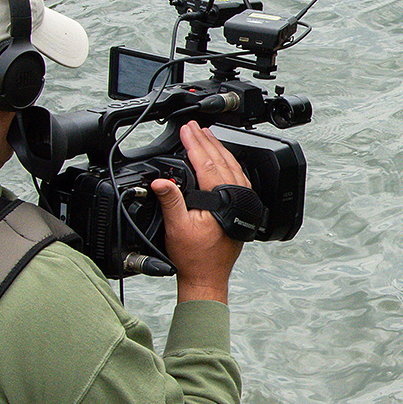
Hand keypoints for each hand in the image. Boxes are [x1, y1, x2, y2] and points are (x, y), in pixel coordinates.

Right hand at [151, 122, 247, 302]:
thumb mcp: (176, 226)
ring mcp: (241, 202)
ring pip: (232, 167)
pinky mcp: (242, 208)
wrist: (208, 277)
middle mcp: (236, 198)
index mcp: (221, 199)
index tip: (186, 130)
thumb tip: (160, 181)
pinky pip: (237, 178)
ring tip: (206, 135)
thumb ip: (170, 200)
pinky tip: (221, 159)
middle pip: (221, 161)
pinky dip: (227, 164)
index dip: (194, 144)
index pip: (206, 163)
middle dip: (206, 141)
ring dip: (218, 150)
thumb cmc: (194, 256)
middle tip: (194, 126)